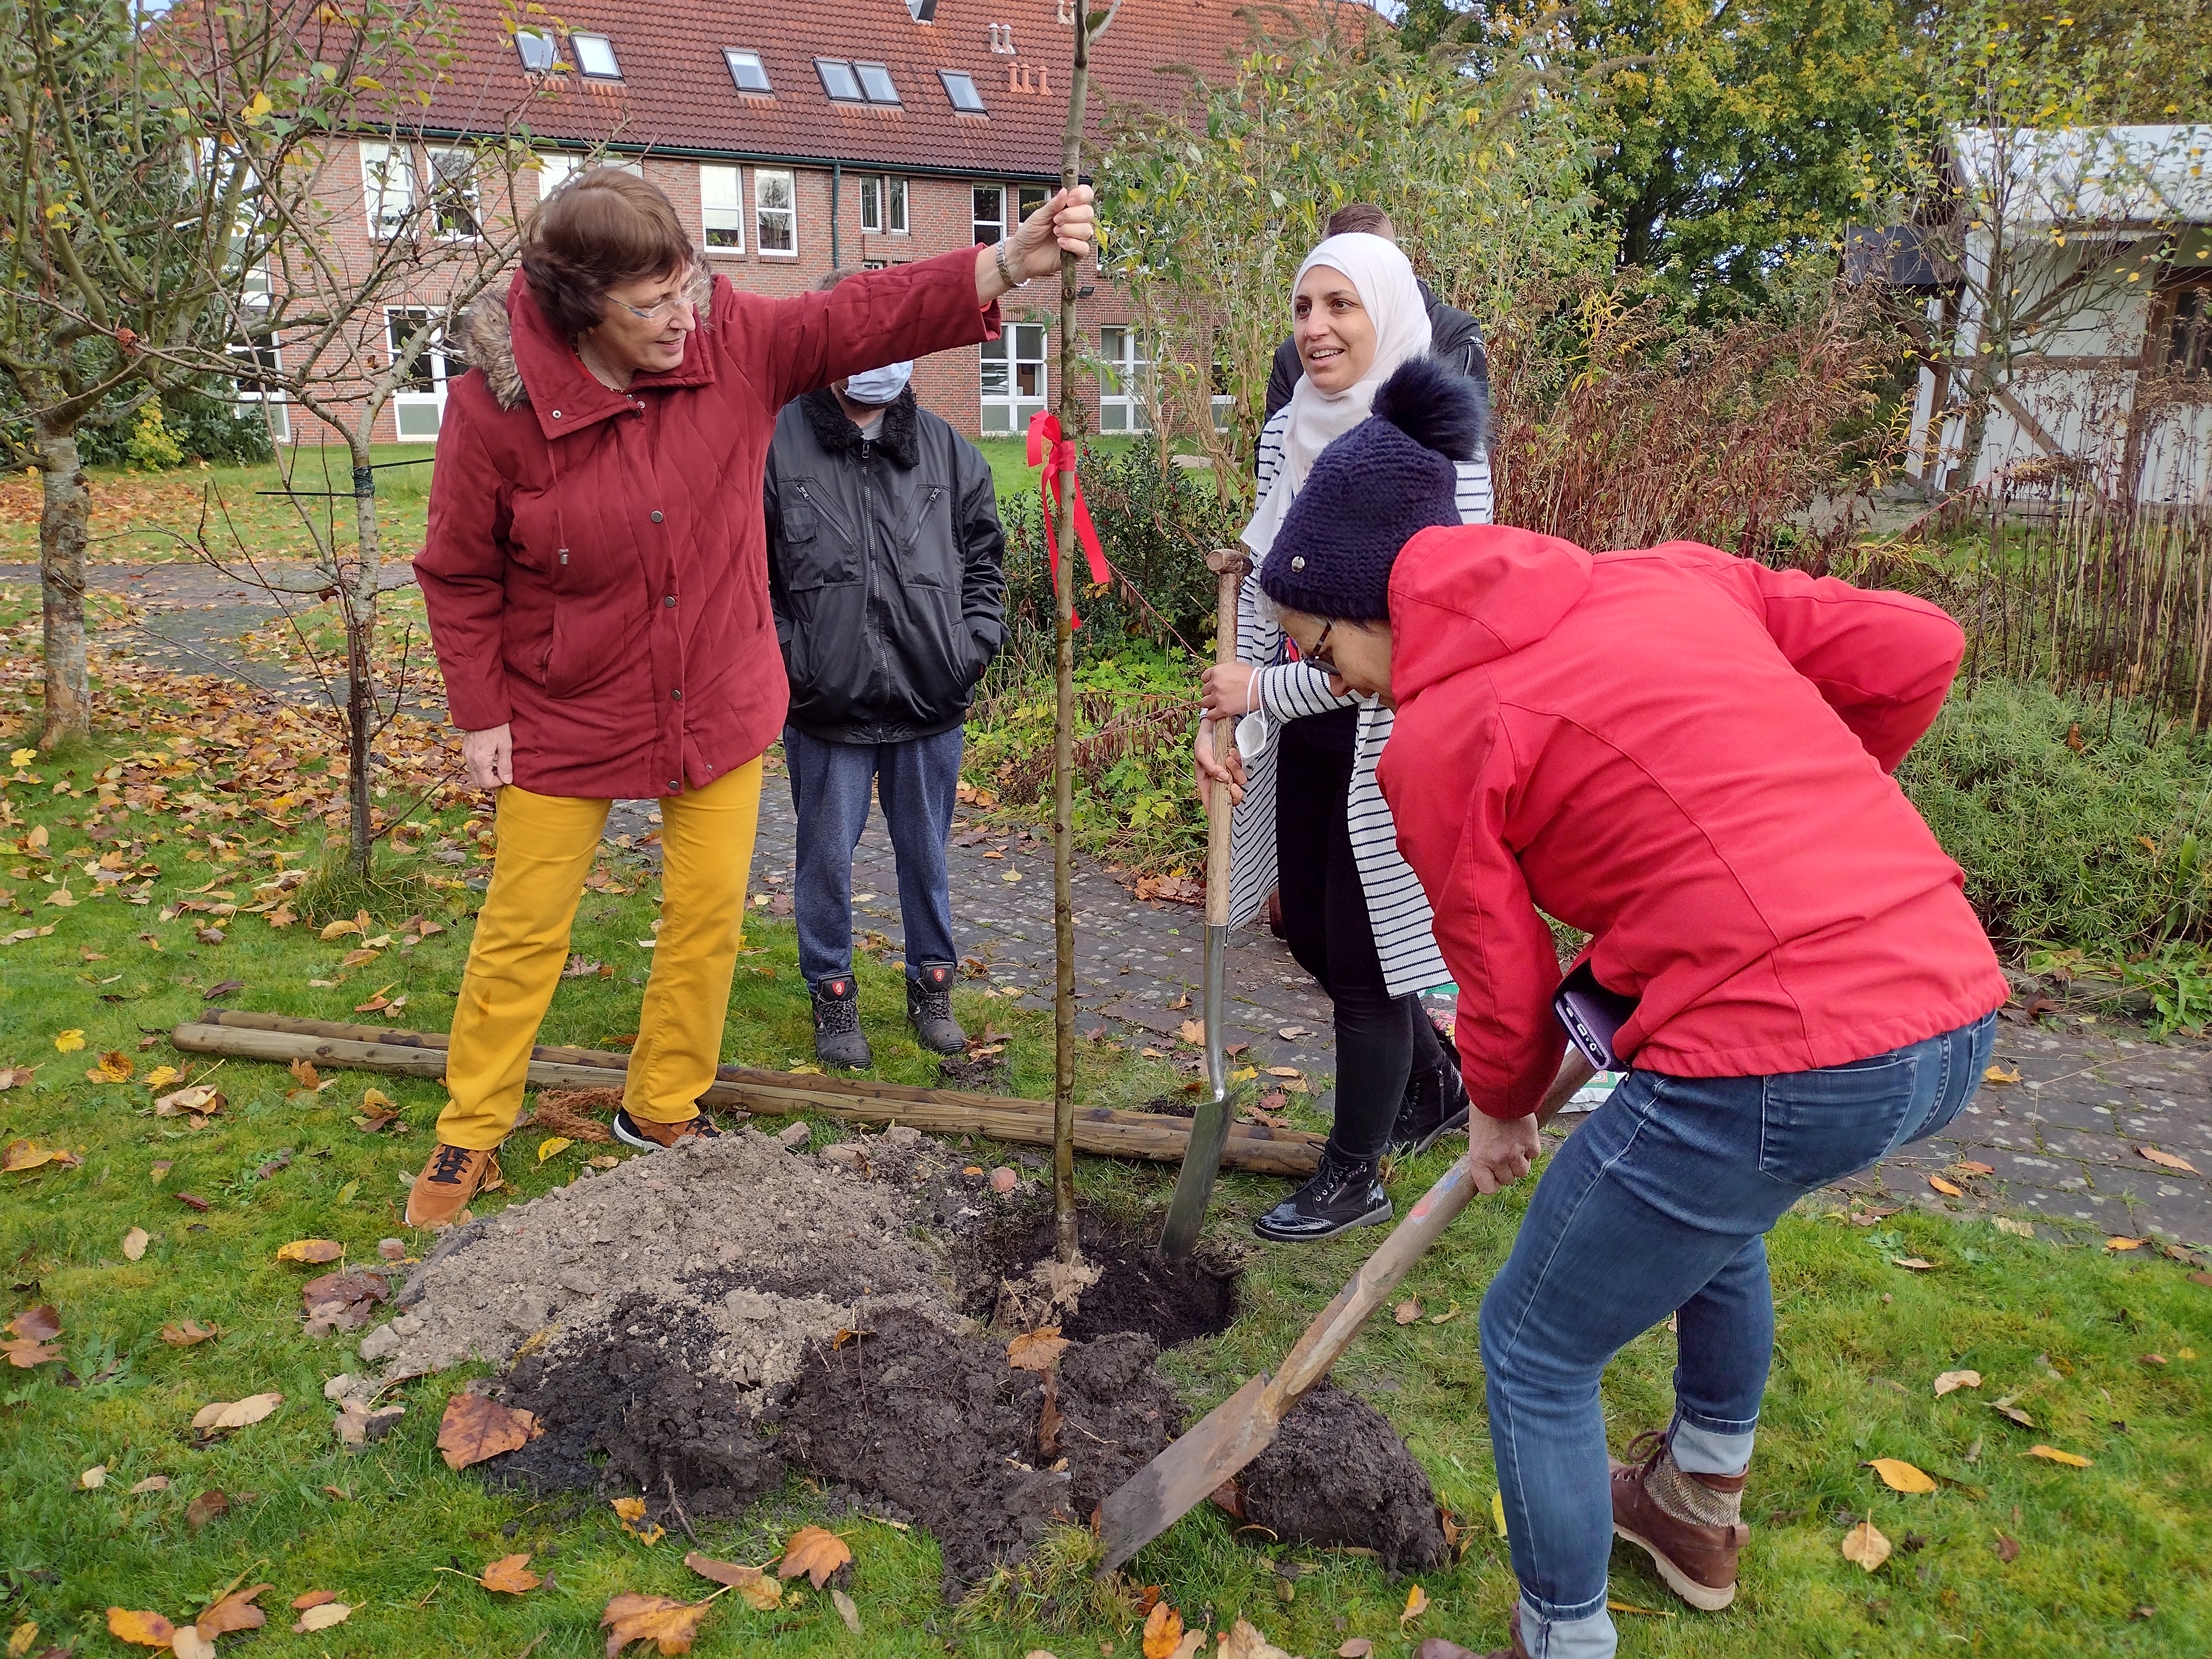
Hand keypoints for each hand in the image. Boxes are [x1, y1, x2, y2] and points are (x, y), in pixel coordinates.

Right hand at [461, 723, 512, 790]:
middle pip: (477, 782)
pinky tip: (490, 761)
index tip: (506, 777)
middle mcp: (470, 759)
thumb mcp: (505, 747)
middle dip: (490, 782)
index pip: (486, 783)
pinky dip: (480, 768)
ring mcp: (466, 754)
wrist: (483, 711)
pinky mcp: (465, 750)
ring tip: (496, 767)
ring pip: (473, 774)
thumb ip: (505, 765)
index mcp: (480, 760)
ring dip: (484, 775)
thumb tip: (507, 780)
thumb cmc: (496, 727)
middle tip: (501, 775)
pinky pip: (471, 765)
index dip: (497, 783)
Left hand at [975, 185, 1096, 299]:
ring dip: (1069, 230)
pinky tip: (1061, 243)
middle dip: (1071, 215)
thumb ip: (1053, 205)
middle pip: (1088, 212)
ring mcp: (1077, 237)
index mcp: (1067, 208)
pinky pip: (1084, 247)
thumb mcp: (1038, 216)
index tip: (1070, 201)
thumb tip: (1065, 191)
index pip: (1085, 195)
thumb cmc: (1029, 234)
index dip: (1081, 195)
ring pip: (1087, 230)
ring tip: (1055, 233)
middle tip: (1056, 220)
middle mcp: (1075, 221)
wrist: (1022, 255)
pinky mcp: (1076, 253)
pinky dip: (1072, 244)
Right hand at [1194, 719, 1246, 805]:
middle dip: (1234, 793)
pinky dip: (1239, 762)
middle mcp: (1217, 781)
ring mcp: (1228, 774)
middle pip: (1230, 798)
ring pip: (1238, 783)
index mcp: (1206, 782)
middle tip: (1233, 784)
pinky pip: (1242, 770)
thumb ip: (1210, 767)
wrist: (1213, 726)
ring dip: (1236, 771)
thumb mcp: (1202, 752)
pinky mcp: (1236, 767)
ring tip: (1228, 757)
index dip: (1216, 812)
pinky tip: (1232, 753)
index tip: (1223, 816)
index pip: (1211, 803)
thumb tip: (1222, 779)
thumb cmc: (1203, 741)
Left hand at [1200, 661, 1256, 717]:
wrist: (1261, 688)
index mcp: (1216, 672)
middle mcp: (1214, 684)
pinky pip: (1210, 714)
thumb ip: (1225, 670)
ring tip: (1216, 704)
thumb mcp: (1236, 665)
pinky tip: (1216, 713)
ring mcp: (1217, 697)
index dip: (1209, 681)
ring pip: (1204, 702)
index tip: (1212, 684)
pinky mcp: (1222, 709)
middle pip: (1204, 690)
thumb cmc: (1252, 676)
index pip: (1204, 677)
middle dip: (1210, 692)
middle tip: (1217, 694)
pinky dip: (1212, 714)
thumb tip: (1223, 673)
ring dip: (1209, 703)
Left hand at [1464, 1110, 1541, 1194]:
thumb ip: (1484, 1153)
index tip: (1494, 1176)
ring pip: (1523, 1171)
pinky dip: (1531, 1148)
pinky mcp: (1531, 1143)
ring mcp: (1515, 1152)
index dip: (1493, 1183)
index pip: (1487, 1188)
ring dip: (1521, 1162)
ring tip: (1515, 1146)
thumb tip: (1490, 1165)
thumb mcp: (1476, 1134)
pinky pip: (1534, 1155)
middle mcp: (1497, 1159)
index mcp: (1479, 1158)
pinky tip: (1524, 1136)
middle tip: (1505, 1154)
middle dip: (1507, 1170)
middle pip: (1508, 1180)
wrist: (1500, 1090)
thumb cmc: (1484, 1109)